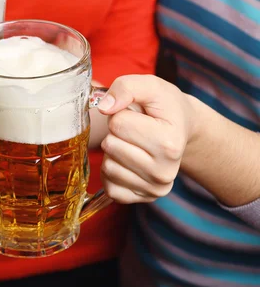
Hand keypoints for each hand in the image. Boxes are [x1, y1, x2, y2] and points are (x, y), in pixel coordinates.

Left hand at [97, 75, 196, 203]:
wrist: (182, 129)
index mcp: (169, 142)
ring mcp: (155, 189)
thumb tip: (104, 107)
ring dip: (113, 152)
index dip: (121, 114)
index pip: (118, 123)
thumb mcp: (150, 87)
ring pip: (108, 166)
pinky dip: (111, 172)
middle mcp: (165, 171)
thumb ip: (126, 87)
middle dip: (115, 133)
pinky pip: (109, 187)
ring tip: (131, 144)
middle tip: (133, 130)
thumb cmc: (164, 107)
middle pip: (111, 145)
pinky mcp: (142, 199)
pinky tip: (127, 162)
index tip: (137, 115)